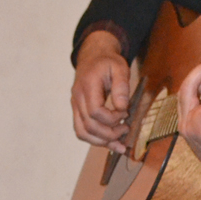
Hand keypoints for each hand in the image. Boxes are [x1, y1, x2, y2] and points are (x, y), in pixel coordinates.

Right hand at [71, 30, 130, 150]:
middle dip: (110, 133)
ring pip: (82, 132)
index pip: (95, 111)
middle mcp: (77, 97)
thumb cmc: (107, 62)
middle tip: (125, 129)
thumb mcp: (119, 67)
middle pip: (89, 126)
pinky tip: (109, 141)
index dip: (112, 118)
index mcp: (87, 85)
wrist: (93, 56)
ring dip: (101, 141)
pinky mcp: (77, 111)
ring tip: (118, 143)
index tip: (125, 113)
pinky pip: (82, 131)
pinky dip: (95, 139)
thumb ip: (121, 86)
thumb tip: (122, 107)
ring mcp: (75, 105)